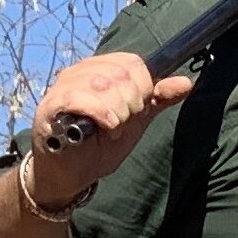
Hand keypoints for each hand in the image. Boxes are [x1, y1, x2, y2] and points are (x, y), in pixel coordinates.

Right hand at [30, 51, 195, 199]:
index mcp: (100, 69)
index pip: (132, 62)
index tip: (138, 110)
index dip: (144, 86)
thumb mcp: (135, 120)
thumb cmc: (99, 145)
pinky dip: (101, 113)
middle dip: (132, 103)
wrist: (72, 175)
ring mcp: (63, 87)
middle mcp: (80, 72)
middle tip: (123, 124)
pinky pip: (80, 98)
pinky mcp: (51, 106)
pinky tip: (107, 127)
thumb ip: (157, 99)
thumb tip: (187, 82)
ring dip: (117, 113)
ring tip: (111, 130)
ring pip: (102, 85)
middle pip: (120, 73)